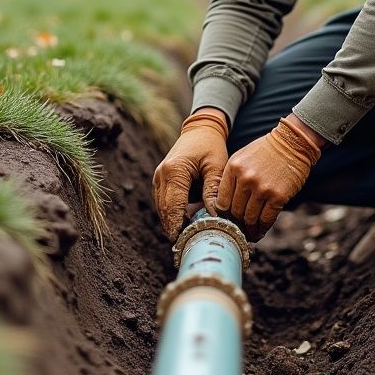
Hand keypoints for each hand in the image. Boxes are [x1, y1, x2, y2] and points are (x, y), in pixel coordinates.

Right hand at [152, 108, 228, 239]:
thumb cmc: (211, 146)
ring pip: (162, 208)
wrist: (200, 130)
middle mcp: (161, 175)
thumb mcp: (216, 166)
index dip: (177, 226)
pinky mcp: (160, 181)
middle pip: (164, 210)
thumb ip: (213, 190)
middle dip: (174, 228)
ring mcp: (158, 178)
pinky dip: (173, 214)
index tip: (184, 241)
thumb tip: (214, 216)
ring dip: (173, 222)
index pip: (173, 205)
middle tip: (188, 244)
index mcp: (174, 171)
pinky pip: (164, 203)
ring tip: (189, 237)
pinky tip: (187, 223)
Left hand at [216, 116, 321, 241]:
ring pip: (250, 218)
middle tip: (238, 230)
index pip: (221, 201)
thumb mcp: (241, 157)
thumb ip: (231, 178)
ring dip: (249, 230)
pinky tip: (260, 232)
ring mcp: (262, 188)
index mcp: (233, 168)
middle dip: (236, 224)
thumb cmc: (265, 151)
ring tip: (249, 234)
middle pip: (235, 212)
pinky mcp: (278, 196)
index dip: (223, 215)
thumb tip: (223, 205)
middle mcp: (246, 179)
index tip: (226, 221)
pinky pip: (266, 219)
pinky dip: (262, 229)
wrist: (292, 142)